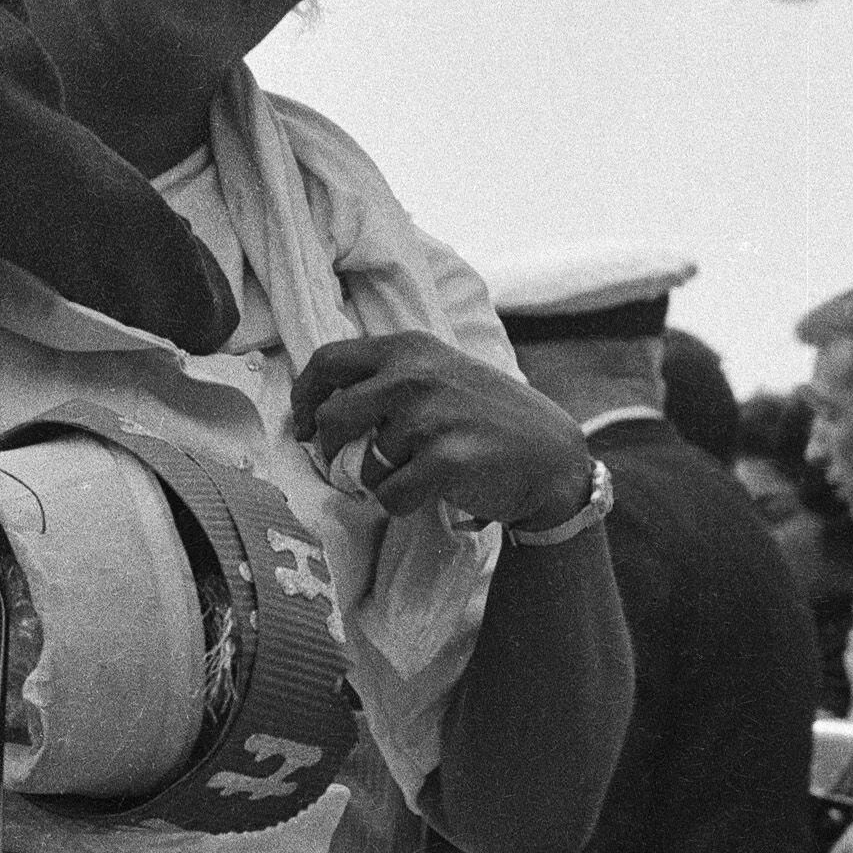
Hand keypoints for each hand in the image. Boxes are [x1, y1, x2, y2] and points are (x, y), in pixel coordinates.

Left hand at [290, 337, 594, 538]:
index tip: (303, 426)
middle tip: (348, 465)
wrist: (550, 456)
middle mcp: (414, 376)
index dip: (304, 398)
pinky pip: (390, 496)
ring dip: (383, 481)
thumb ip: (389, 377)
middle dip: (333, 450)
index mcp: (409, 349)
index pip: (328, 361)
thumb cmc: (488, 418)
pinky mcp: (445, 460)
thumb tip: (320, 404)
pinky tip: (433, 493)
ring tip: (420, 474)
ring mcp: (430, 418)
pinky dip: (403, 504)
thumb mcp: (441, 374)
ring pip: (365, 466)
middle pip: (333, 418)